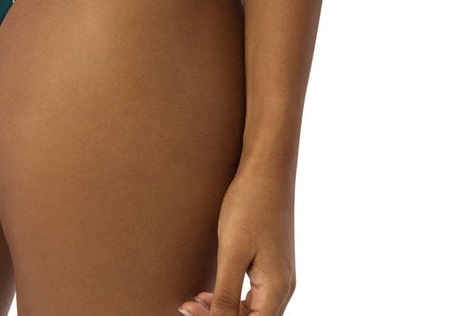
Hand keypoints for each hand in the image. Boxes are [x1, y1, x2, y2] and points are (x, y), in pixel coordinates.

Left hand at [178, 163, 296, 315]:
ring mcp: (280, 275)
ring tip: (195, 301)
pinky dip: (232, 297)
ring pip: (252, 311)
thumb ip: (226, 295)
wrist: (267, 168)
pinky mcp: (272, 263)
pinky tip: (210, 291)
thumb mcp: (232, 253)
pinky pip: (253, 294)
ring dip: (224, 311)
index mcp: (276, 290)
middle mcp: (283, 288)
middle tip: (187, 307)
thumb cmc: (250, 205)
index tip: (191, 312)